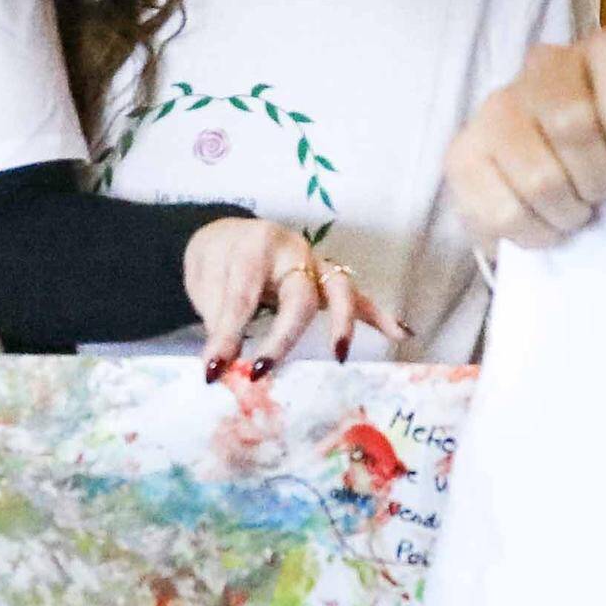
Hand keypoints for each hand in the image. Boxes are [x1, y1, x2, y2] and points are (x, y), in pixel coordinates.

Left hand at [184, 220, 391, 369]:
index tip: (215, 371)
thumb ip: (219, 321)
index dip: (229, 335)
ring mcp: (315, 264)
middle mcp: (292, 252)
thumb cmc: (219, 260)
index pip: (244, 296)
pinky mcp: (327, 280)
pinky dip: (379, 315)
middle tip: (261, 370)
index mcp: (255, 247)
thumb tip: (223, 368)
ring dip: (341, 323)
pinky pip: (358, 297)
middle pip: (299, 295)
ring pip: (338, 289)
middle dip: (283, 337)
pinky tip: (401, 334)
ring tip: (340, 354)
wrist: (229, 235)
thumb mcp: (205, 283)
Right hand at [446, 30, 605, 249]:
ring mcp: (496, 108)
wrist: (558, 181)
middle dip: (600, 179)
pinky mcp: (462, 155)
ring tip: (576, 211)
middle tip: (605, 193)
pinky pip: (502, 211)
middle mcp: (543, 68)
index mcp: (603, 51)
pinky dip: (534, 233)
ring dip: (568, 211)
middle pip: (572, 124)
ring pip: (540, 177)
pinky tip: (545, 225)